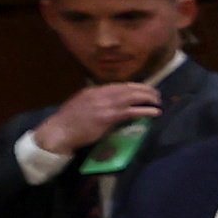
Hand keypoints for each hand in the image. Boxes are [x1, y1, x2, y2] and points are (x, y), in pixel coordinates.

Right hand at [27, 78, 160, 159]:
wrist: (58, 132)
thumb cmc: (68, 123)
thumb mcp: (81, 105)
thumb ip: (95, 102)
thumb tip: (110, 105)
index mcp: (94, 90)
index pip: (119, 85)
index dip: (134, 87)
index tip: (143, 90)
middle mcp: (101, 93)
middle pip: (129, 87)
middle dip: (145, 89)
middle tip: (156, 94)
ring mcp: (105, 104)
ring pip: (133, 96)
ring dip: (149, 98)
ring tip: (158, 102)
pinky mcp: (109, 116)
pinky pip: (132, 111)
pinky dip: (146, 110)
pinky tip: (155, 112)